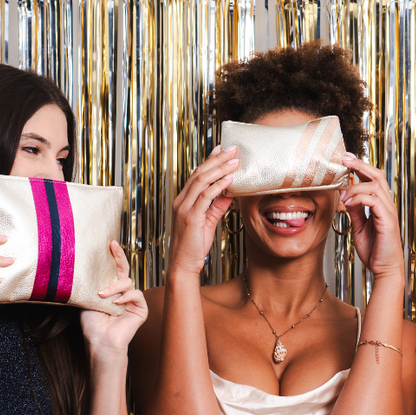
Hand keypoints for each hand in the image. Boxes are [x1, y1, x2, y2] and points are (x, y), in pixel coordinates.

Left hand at [81, 241, 147, 354]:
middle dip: (119, 257)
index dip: (113, 257)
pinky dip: (126, 296)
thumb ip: (92, 284)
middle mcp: (122, 293)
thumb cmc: (92, 324)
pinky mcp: (140, 309)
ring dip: (114, 287)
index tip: (109, 244)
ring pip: (127, 282)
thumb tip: (87, 268)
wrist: (100, 340)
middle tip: (113, 246)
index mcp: (110, 290)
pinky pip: (136, 294)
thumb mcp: (87, 299)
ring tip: (103, 295)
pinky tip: (117, 303)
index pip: (113, 270)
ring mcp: (132, 301)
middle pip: (123, 270)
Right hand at [169, 146, 236, 275]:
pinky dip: (219, 185)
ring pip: (201, 181)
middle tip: (232, 149)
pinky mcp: (191, 217)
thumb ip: (217, 206)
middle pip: (199, 173)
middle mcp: (181, 201)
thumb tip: (229, 193)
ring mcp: (184, 208)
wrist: (183, 265)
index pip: (196, 175)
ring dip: (220, 168)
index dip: (209, 160)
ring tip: (235, 161)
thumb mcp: (208, 222)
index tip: (221, 149)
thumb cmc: (194, 247)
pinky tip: (230, 179)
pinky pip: (206, 196)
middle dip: (217, 159)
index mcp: (183, 201)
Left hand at [340, 155, 404, 278]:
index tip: (346, 159)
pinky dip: (359, 198)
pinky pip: (374, 200)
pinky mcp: (387, 220)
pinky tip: (348, 203)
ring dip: (355, 186)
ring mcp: (389, 211)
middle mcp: (387, 204)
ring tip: (342, 196)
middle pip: (377, 175)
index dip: (360, 167)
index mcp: (381, 204)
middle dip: (360, 164)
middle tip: (344, 159)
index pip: (373, 178)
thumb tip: (345, 195)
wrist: (384, 269)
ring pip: (374, 185)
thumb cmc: (374, 250)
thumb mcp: (359, 226)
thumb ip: (355, 210)